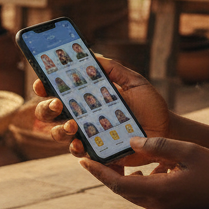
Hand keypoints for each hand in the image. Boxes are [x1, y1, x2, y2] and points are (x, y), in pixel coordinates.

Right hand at [33, 54, 170, 169]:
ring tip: (72, 124)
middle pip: (49, 113)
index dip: (44, 85)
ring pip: (59, 133)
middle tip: (57, 104)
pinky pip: (78, 153)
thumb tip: (92, 55)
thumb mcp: (134, 81)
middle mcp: (81, 115)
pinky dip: (75, 148)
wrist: (166, 129)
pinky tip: (80, 143)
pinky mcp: (96, 153)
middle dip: (46, 108)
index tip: (41, 82)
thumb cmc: (149, 104)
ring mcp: (87, 135)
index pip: (58, 89)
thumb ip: (114, 69)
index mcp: (86, 95)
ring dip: (60, 129)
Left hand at [81, 136, 208, 208]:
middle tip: (91, 157)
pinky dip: (137, 185)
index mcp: (159, 191)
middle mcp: (158, 205)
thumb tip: (131, 141)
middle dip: (105, 175)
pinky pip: (147, 198)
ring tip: (112, 161)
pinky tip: (142, 172)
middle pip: (122, 190)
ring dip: (121, 180)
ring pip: (134, 195)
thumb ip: (159, 145)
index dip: (98, 172)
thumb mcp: (189, 151)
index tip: (83, 160)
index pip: (118, 183)